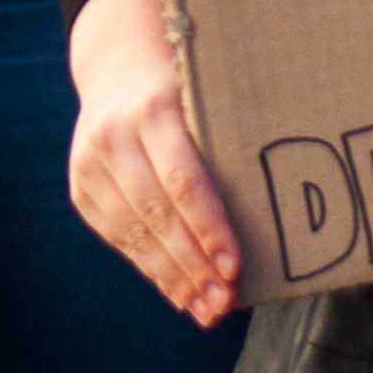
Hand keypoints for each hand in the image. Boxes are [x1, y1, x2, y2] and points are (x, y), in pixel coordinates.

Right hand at [69, 0, 240, 324]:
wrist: (118, 62)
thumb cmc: (189, 83)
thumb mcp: (210, 93)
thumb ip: (233, 136)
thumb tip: (290, 193)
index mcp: (154, 110)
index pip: (183, 181)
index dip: (209, 228)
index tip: (234, 267)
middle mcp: (114, 138)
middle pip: (159, 215)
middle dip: (193, 265)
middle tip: (224, 303)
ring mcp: (90, 165)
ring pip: (135, 233)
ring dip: (173, 278)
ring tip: (207, 309)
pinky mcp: (81, 188)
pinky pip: (118, 237)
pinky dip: (150, 268)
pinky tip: (178, 292)